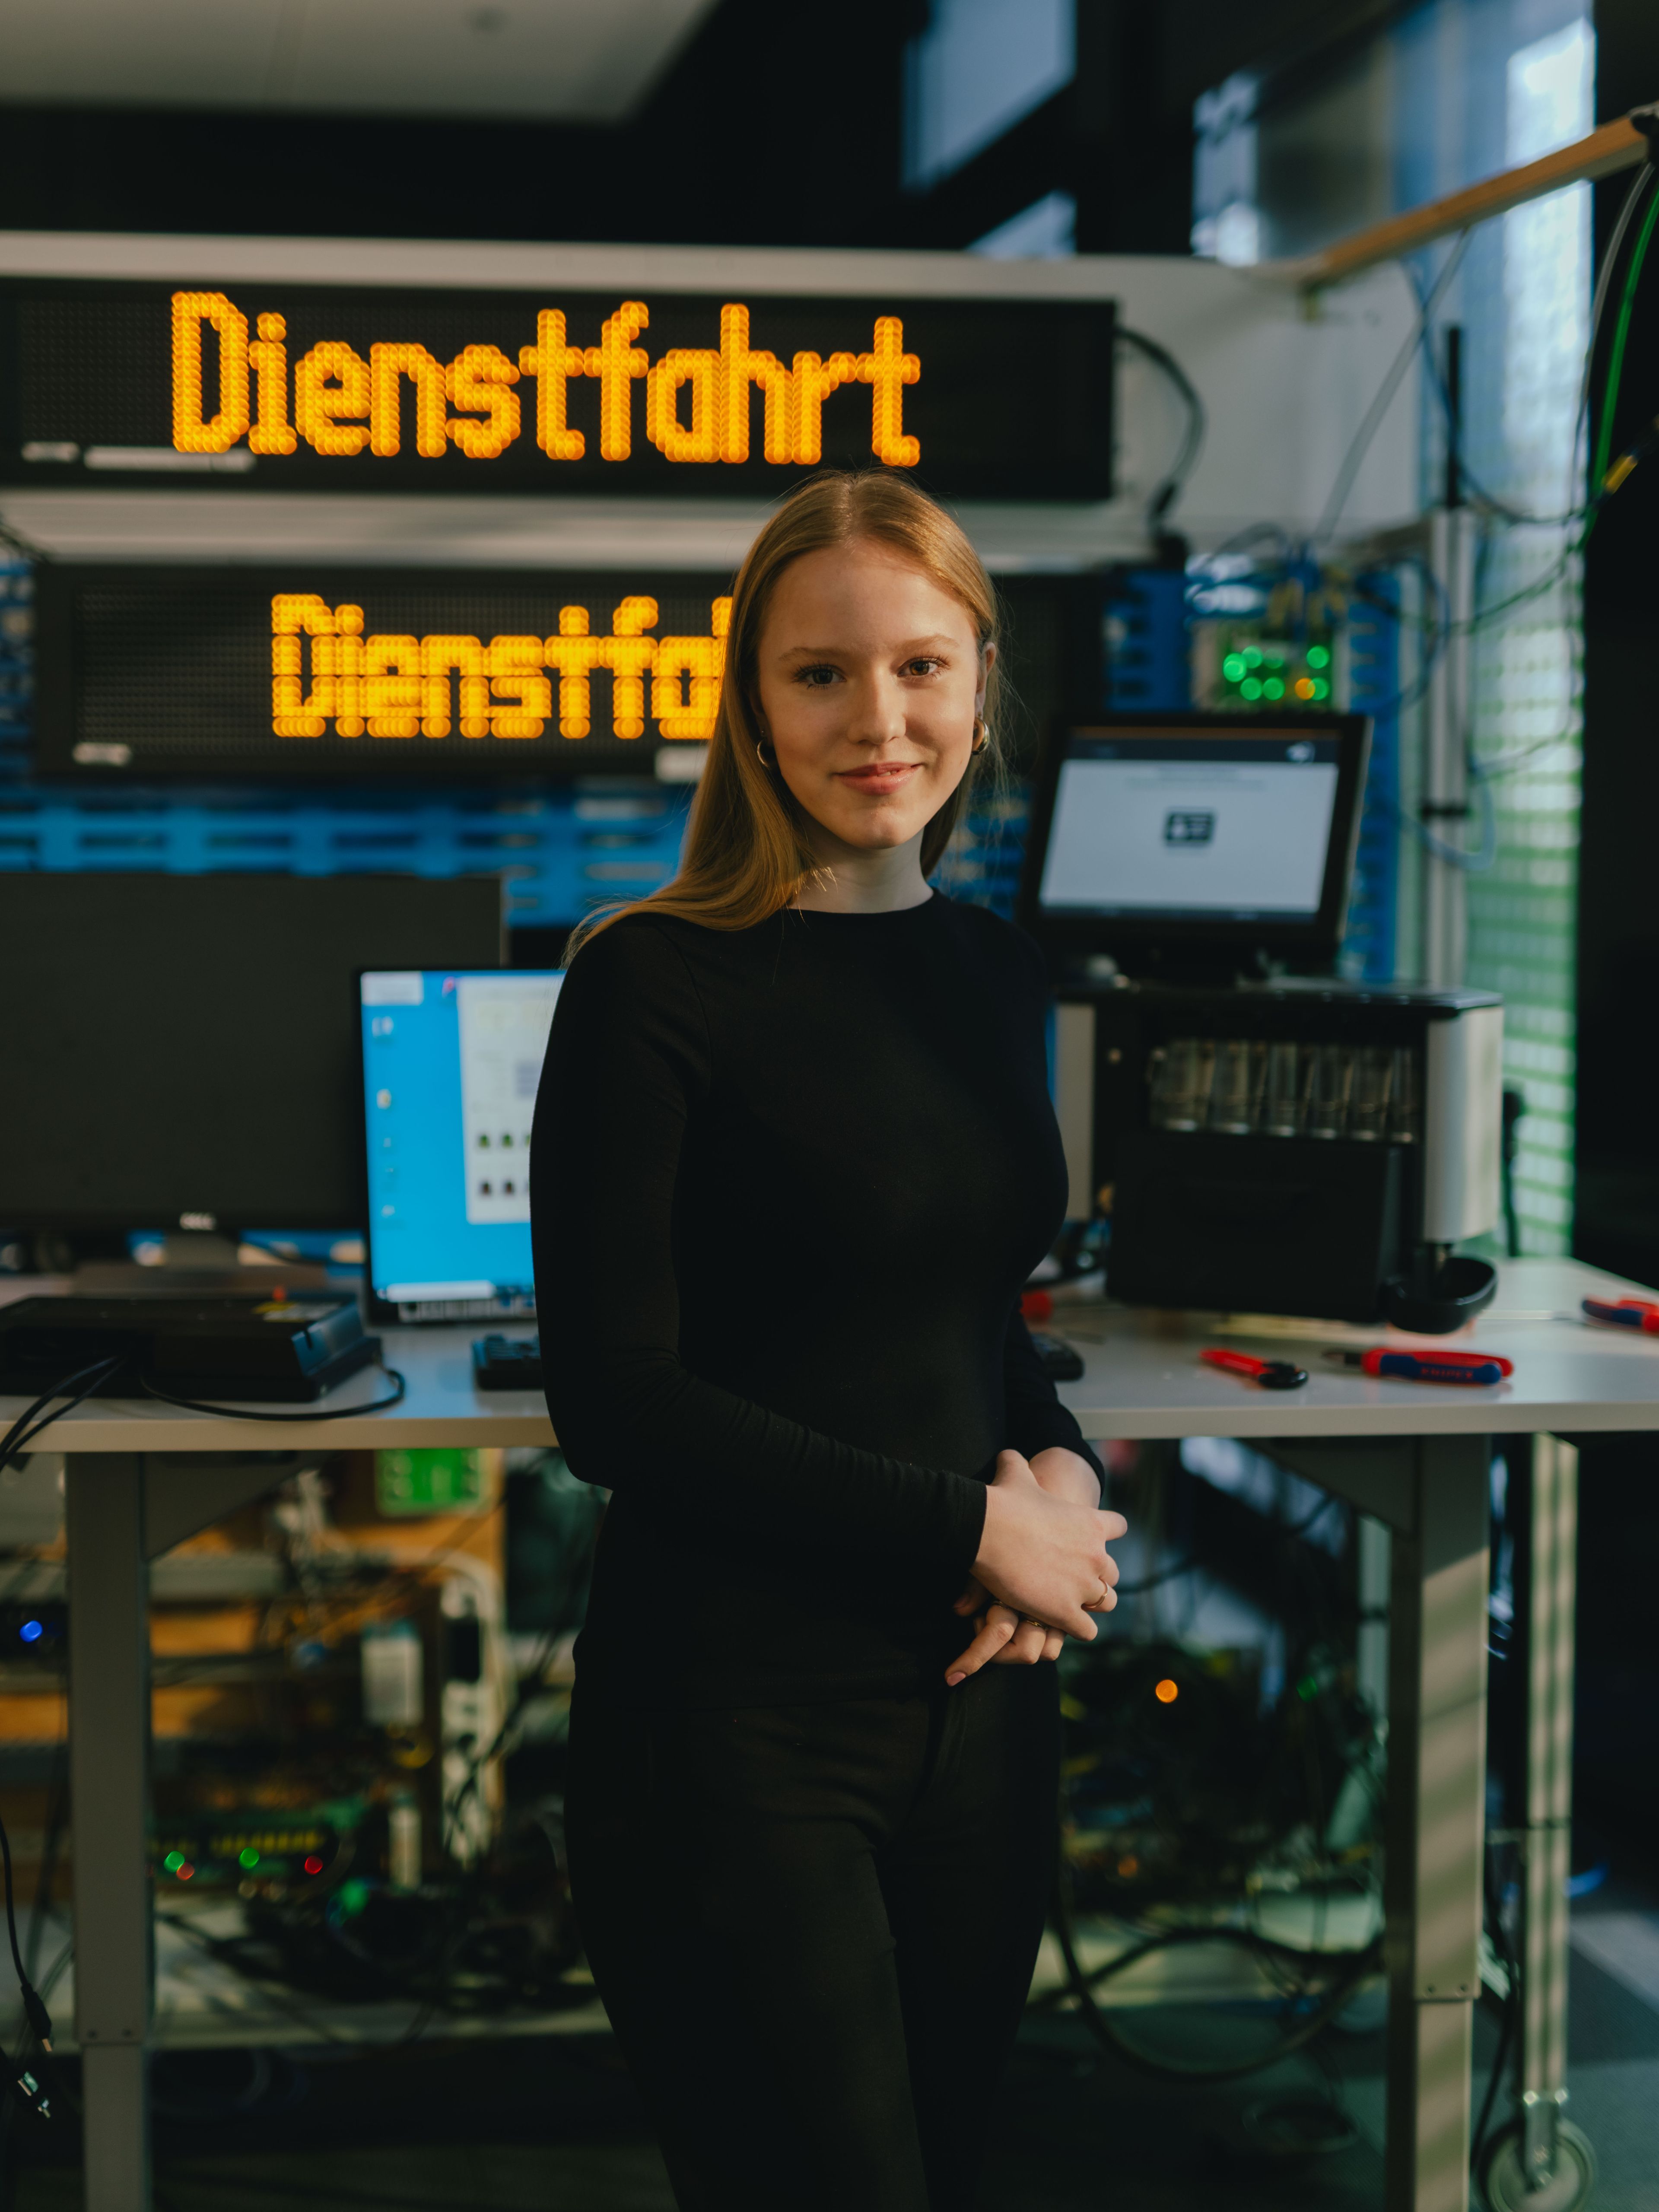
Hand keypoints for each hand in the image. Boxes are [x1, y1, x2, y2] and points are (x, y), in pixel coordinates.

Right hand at [945, 1449, 1125, 1682]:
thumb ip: (1017, 1463)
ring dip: (1091, 1604)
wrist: (987, 1530)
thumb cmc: (1003, 1501)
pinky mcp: (1066, 1613)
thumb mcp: (1015, 1473)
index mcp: (1092, 1523)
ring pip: (1107, 1603)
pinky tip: (1058, 1622)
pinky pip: (1087, 1631)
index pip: (1119, 1527)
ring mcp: (1083, 1586)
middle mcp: (1096, 1556)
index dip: (1105, 1533)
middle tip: (1072, 1577)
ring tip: (1069, 1604)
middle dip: (1097, 1575)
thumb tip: (1007, 1453)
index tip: (1089, 1539)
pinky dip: (1076, 1628)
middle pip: (1114, 1572)